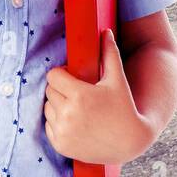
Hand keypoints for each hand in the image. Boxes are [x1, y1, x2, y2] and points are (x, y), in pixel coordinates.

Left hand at [44, 30, 153, 164]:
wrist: (129, 142)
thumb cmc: (124, 107)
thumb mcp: (118, 80)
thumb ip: (110, 54)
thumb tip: (105, 31)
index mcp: (80, 95)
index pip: (53, 76)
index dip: (62, 73)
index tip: (72, 76)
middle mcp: (68, 114)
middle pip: (49, 91)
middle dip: (60, 88)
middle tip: (76, 91)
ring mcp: (63, 132)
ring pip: (47, 108)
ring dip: (57, 104)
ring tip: (76, 106)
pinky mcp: (61, 145)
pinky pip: (48, 126)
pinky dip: (57, 122)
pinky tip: (74, 121)